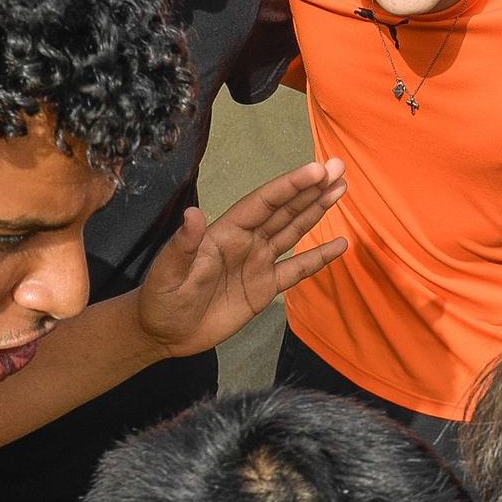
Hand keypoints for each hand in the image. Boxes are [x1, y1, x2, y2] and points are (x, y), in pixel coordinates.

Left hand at [135, 159, 347, 358]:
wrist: (164, 334)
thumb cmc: (160, 299)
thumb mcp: (167, 273)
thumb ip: (183, 246)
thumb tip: (193, 214)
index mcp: (225, 233)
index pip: (263, 203)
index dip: (289, 186)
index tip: (315, 170)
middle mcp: (246, 241)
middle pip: (284, 210)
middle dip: (311, 189)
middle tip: (339, 167)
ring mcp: (258, 263)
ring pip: (293, 231)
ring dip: (317, 210)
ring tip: (341, 188)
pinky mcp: (265, 288)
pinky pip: (297, 270)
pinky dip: (319, 257)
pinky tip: (340, 244)